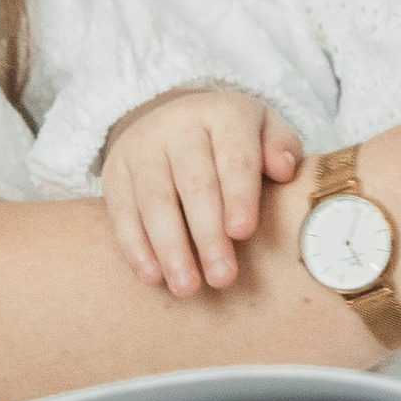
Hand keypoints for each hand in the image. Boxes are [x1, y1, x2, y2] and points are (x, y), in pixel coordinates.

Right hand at [99, 87, 304, 297]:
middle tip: (222, 277)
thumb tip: (285, 169)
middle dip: (208, 234)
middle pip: (194, 184)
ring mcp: (142, 149)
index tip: (243, 232)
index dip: (239, 195)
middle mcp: (178, 127)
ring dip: (171, 248)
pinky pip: (122, 212)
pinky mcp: (115, 173)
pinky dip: (136, 247)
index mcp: (223, 114)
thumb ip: (281, 146)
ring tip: (187, 286)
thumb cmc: (228, 137)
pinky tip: (152, 276)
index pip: (234, 157)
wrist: (169, 116)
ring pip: (155, 201)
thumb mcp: (262, 128)